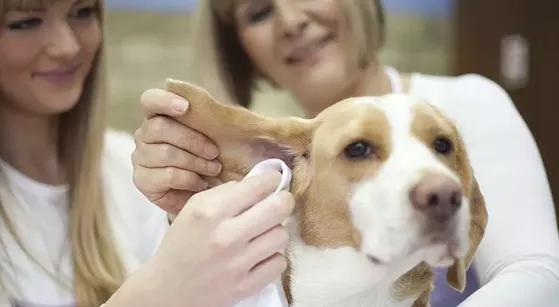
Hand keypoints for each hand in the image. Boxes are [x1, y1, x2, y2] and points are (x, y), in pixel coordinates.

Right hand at [106, 171, 293, 306]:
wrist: (167, 290)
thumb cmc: (182, 244)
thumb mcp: (192, 209)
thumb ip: (223, 192)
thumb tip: (256, 184)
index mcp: (210, 212)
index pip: (258, 187)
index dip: (272, 180)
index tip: (274, 182)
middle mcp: (226, 236)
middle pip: (279, 208)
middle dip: (284, 201)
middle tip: (279, 203)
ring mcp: (238, 263)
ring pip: (282, 235)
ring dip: (275, 232)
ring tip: (262, 234)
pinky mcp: (246, 286)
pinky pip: (279, 263)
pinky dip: (272, 258)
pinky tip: (259, 256)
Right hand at [132, 88, 221, 215]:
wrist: (210, 192)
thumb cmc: (214, 156)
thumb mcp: (219, 132)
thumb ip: (209, 111)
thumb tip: (186, 90)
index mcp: (159, 116)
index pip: (150, 100)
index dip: (164, 100)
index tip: (186, 107)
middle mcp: (144, 134)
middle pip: (159, 127)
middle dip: (193, 140)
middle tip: (215, 152)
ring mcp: (140, 158)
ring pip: (166, 153)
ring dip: (196, 162)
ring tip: (213, 169)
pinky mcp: (142, 180)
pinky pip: (167, 175)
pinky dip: (190, 179)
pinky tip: (201, 183)